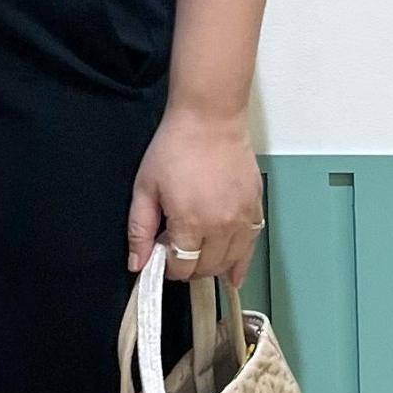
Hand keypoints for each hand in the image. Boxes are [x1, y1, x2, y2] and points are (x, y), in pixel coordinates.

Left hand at [126, 104, 263, 289]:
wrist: (210, 119)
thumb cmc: (177, 147)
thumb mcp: (145, 188)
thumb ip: (139, 230)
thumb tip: (137, 263)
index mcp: (190, 222)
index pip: (181, 267)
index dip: (168, 266)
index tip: (162, 254)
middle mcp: (221, 225)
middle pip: (207, 268)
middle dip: (189, 268)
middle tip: (178, 251)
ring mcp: (242, 218)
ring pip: (230, 262)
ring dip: (214, 267)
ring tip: (200, 257)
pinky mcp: (255, 207)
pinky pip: (251, 245)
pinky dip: (241, 261)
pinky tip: (234, 273)